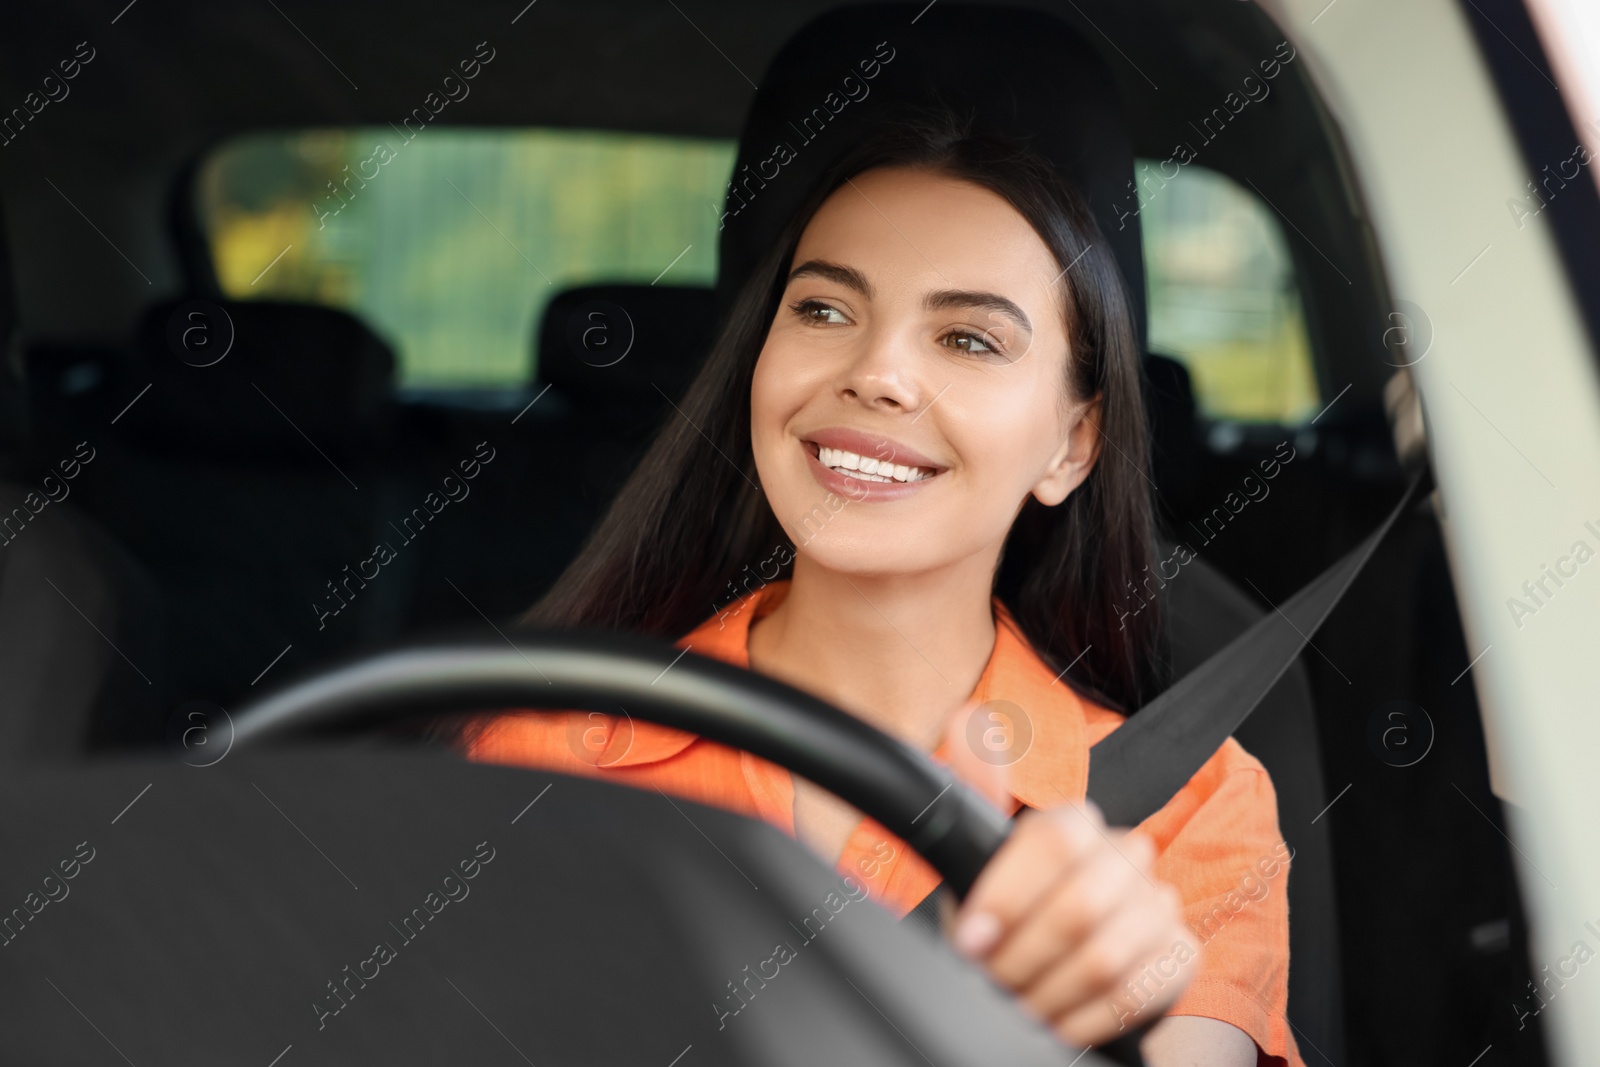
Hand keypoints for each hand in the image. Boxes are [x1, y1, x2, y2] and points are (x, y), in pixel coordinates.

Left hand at [941, 713, 1197, 1046]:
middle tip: (995, 979)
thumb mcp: (978, 866)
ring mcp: (1159, 906)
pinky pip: (1134, 995)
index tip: (973, 937)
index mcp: (1076, 828)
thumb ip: (977, 794)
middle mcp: (1125, 857)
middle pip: (1080, 905)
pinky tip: (1057, 1020)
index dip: (1007, 897)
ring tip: (1021, 1003)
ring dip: (1048, 992)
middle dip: (1024, 956)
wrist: (1046, 980)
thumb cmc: (1007, 921)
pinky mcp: (1181, 956)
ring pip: (1105, 956)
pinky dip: (1082, 1018)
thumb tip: (969, 720)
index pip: (1056, 840)